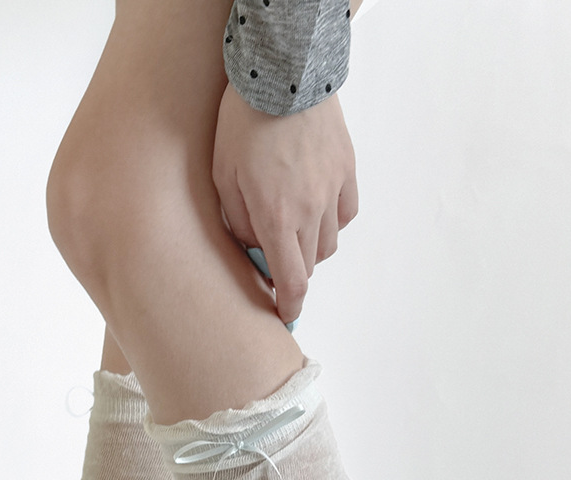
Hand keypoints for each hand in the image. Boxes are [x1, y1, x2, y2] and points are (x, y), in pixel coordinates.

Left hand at [212, 84, 358, 325]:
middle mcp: (311, 211)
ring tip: (292, 229)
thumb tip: (253, 251)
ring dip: (310, 247)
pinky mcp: (347, 170)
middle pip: (309, 265)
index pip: (291, 281)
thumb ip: (238, 223)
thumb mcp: (223, 178)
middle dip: (292, 271)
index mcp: (278, 218)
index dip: (290, 304)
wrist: (283, 73)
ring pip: (328, 243)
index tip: (285, 315)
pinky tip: (315, 208)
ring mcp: (333, 190)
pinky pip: (345, 214)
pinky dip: (332, 221)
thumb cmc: (243, 123)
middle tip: (275, 260)